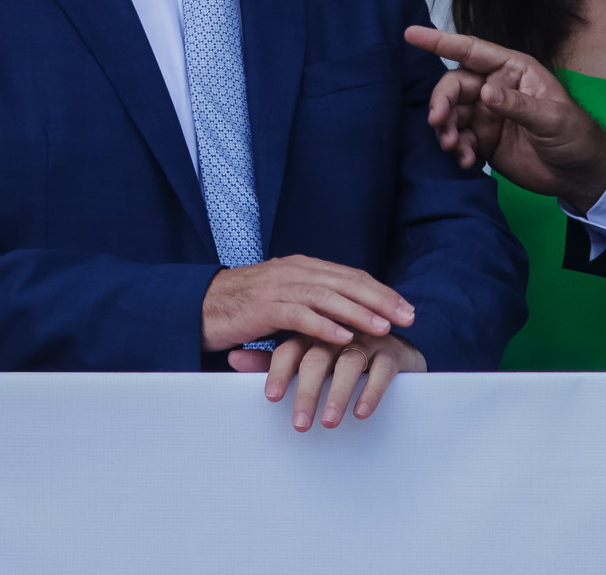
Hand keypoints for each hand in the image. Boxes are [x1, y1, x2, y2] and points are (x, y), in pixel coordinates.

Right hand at [201, 255, 414, 352]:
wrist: (197, 306)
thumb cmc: (243, 308)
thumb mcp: (284, 299)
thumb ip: (312, 302)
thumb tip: (346, 315)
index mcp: (303, 267)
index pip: (351, 276)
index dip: (381, 291)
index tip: (406, 308)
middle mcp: (295, 271)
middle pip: (347, 282)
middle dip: (381, 299)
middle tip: (408, 317)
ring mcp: (279, 287)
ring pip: (328, 297)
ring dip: (359, 313)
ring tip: (384, 328)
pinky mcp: (263, 307)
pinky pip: (300, 315)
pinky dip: (324, 326)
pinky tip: (344, 338)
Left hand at [231, 331, 426, 430]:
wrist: (395, 347)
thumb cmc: (342, 353)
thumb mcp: (307, 353)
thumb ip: (272, 359)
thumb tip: (232, 358)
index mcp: (314, 331)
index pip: (290, 349)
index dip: (279, 373)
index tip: (272, 399)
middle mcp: (339, 332)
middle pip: (318, 358)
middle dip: (307, 393)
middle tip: (300, 424)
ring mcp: (368, 340)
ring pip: (349, 364)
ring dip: (338, 395)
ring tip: (329, 422)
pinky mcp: (393, 352)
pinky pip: (382, 370)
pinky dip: (371, 391)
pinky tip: (361, 412)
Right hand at [403, 25, 605, 213]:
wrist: (579, 175)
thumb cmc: (575, 136)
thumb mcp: (553, 118)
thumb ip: (519, 106)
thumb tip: (484, 93)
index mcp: (513, 70)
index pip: (472, 51)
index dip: (441, 41)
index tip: (411, 34)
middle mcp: (495, 87)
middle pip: (455, 86)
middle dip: (441, 102)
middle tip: (437, 123)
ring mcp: (487, 114)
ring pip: (452, 114)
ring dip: (446, 129)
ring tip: (453, 147)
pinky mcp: (484, 140)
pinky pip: (459, 139)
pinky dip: (457, 150)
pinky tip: (467, 162)